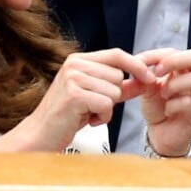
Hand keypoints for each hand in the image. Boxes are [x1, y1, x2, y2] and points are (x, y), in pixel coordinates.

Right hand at [0, 48, 155, 151]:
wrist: (40, 136)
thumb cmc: (66, 116)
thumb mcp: (95, 96)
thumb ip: (119, 87)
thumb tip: (144, 80)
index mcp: (79, 60)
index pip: (116, 54)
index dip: (136, 65)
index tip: (150, 77)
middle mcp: (75, 64)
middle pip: (118, 76)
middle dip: (112, 96)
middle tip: (92, 106)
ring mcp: (73, 78)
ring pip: (114, 91)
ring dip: (106, 109)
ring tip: (86, 113)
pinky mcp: (74, 95)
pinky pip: (107, 104)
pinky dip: (101, 117)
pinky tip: (85, 120)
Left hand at [129, 48, 190, 156]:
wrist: (160, 135)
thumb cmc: (157, 108)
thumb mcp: (148, 87)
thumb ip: (145, 73)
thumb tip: (137, 62)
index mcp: (186, 68)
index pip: (175, 52)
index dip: (156, 55)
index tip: (139, 63)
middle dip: (173, 62)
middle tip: (157, 72)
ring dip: (174, 85)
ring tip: (164, 95)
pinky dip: (174, 105)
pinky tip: (168, 110)